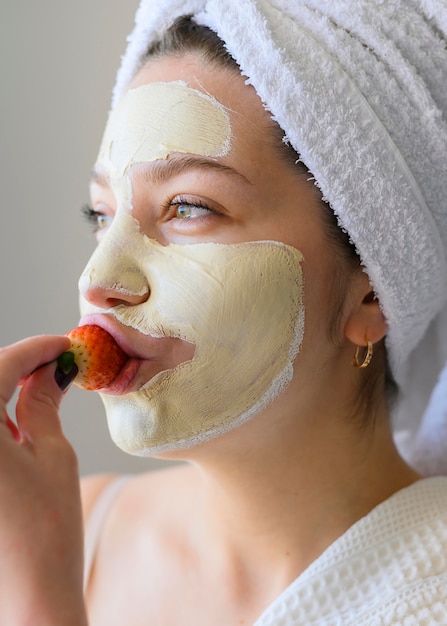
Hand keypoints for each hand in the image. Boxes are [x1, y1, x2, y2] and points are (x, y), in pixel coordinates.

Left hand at [0, 335, 87, 624]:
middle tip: (54, 364)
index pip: (0, 367)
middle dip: (16, 366)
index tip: (63, 344)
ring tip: (38, 391)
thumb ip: (43, 404)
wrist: (28, 598)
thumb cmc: (47, 531)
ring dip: (1, 392)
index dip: (36, 349)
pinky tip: (15, 423)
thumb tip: (53, 371)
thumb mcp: (53, 456)